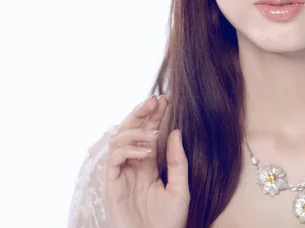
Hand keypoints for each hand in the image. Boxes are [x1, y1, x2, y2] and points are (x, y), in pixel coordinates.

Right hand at [104, 95, 189, 227]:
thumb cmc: (169, 221)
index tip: (164, 99)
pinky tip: (146, 151)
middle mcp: (132, 167)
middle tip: (155, 100)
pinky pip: (114, 160)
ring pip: (118, 141)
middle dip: (141, 114)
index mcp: (147, 166)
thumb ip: (178, 161)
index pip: (148, 134)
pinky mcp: (112, 186)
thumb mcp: (180, 187)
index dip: (154, 116)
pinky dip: (128, 150)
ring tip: (153, 133)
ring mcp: (121, 175)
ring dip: (135, 132)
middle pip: (130, 132)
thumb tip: (175, 130)